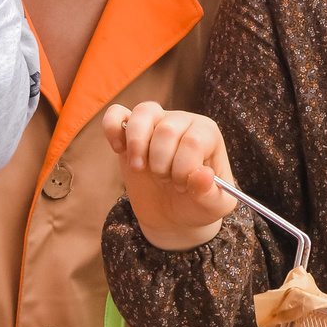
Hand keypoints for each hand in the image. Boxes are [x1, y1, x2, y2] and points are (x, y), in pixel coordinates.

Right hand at [102, 101, 237, 251]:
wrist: (172, 214)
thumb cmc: (197, 204)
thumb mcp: (213, 206)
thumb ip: (210, 193)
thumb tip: (203, 174)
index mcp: (207, 134)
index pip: (193, 141)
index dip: (183, 169)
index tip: (181, 186)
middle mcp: (182, 121)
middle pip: (167, 130)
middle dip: (162, 164)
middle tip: (165, 180)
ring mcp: (155, 122)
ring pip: (144, 113)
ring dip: (138, 146)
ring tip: (139, 168)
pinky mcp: (129, 131)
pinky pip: (116, 114)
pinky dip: (113, 128)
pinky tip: (118, 149)